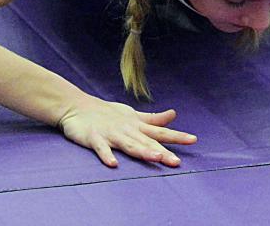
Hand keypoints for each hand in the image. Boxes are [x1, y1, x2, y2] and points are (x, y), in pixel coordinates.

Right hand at [57, 96, 196, 167]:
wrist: (77, 106)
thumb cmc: (107, 112)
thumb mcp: (132, 115)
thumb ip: (153, 118)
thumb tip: (174, 114)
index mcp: (136, 125)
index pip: (160, 131)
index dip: (176, 136)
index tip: (193, 140)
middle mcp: (127, 130)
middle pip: (146, 142)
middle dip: (162, 151)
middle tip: (176, 161)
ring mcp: (111, 134)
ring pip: (128, 144)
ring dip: (141, 151)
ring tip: (155, 157)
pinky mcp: (94, 139)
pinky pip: (102, 149)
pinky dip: (107, 155)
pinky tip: (113, 164)